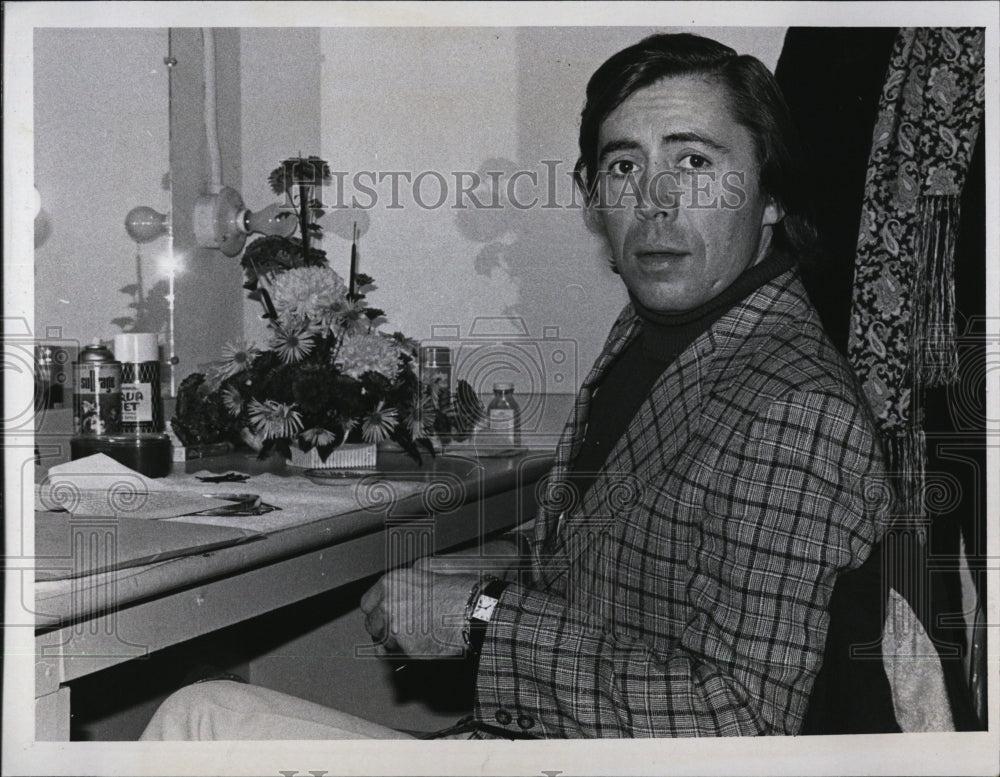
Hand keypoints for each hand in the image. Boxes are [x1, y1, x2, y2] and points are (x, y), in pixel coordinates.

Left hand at [359, 558, 478, 658]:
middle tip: (399, 628)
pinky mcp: (406, 650)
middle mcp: (388, 605)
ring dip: (393, 642)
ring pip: (382, 643)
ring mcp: (395, 630)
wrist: (476, 611)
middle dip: (383, 627)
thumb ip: (408, 581)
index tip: (382, 614)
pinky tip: (423, 643)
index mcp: (391, 583)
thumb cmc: (460, 591)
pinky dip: (408, 653)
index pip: (367, 602)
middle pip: (371, 624)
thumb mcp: (430, 573)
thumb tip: (401, 589)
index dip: (377, 609)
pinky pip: (399, 655)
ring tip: (413, 637)